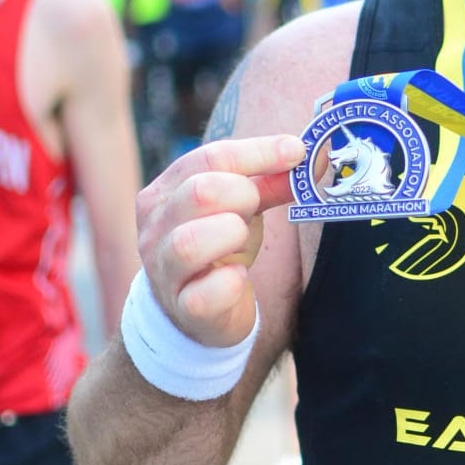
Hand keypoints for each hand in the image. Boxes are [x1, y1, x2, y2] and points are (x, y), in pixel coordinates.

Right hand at [137, 135, 304, 348]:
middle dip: (243, 196)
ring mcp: (164, 269)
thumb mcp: (239, 208)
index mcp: (165, 192)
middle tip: (253, 210)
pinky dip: (233, 283)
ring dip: (232, 235)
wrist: (197, 312)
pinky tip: (239, 277)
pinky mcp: (183, 307)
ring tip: (240, 242)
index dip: (259, 152)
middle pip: (201, 192)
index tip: (297, 152)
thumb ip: (269, 182)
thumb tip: (309, 155)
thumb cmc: (218, 248)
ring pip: (192, 242)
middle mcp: (155, 227)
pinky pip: (207, 293)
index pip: (209, 158)